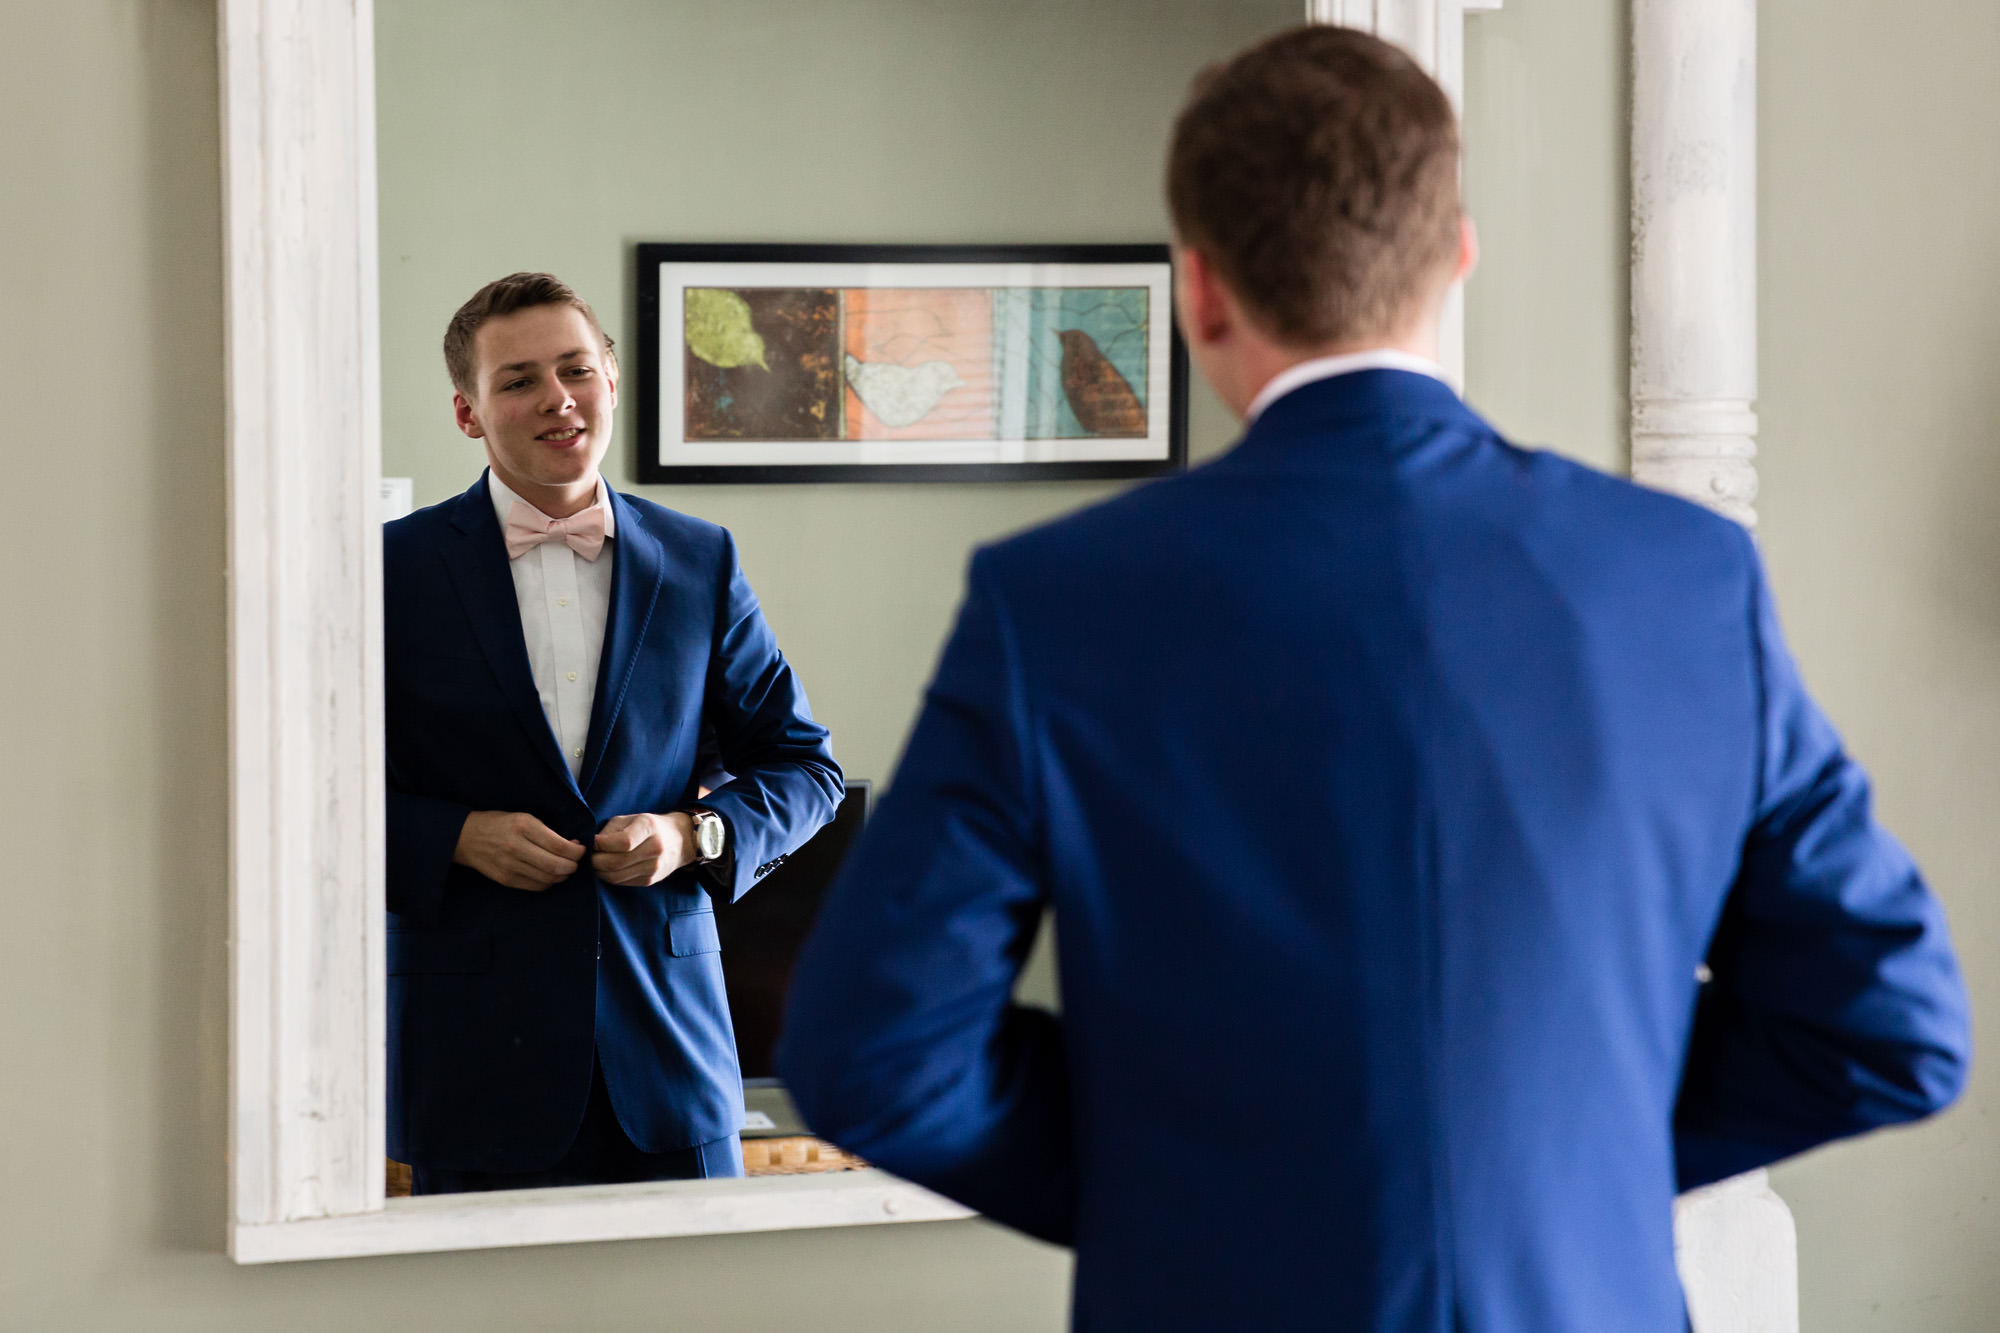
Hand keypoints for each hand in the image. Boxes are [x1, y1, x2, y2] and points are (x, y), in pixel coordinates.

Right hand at [452, 811, 585, 890]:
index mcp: (524, 826)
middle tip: (575, 861)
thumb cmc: (499, 824)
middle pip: (556, 866)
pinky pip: (536, 886)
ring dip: (562, 876)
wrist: (465, 837)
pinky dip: (548, 882)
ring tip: (565, 868)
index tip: (581, 848)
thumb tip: (573, 845)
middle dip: (572, 866)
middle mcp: (516, 847)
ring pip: (548, 879)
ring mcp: (509, 866)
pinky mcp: (505, 879)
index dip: (576, 851)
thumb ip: (546, 831)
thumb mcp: (523, 817)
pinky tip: (550, 875)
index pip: (560, 846)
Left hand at [591, 811, 695, 886]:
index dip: (602, 845)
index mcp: (649, 827)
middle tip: (588, 857)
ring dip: (600, 872)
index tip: (592, 843)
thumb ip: (611, 831)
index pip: (623, 842)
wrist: (679, 840)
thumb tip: (591, 846)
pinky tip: (607, 869)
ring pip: (617, 876)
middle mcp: (655, 848)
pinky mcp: (650, 880)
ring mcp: (654, 867)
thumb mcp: (631, 819)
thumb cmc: (649, 826)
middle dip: (596, 861)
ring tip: (595, 863)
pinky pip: (623, 882)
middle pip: (616, 862)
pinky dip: (610, 877)